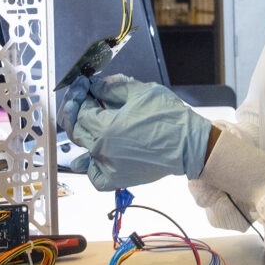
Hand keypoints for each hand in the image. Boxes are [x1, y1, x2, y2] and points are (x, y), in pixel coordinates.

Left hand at [56, 74, 211, 190]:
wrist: (188, 144)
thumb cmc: (169, 117)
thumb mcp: (140, 91)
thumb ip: (112, 87)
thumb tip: (95, 86)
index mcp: (104, 128)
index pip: (80, 110)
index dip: (81, 94)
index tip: (86, 86)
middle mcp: (101, 150)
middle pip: (76, 130)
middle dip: (77, 111)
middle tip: (85, 100)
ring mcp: (108, 167)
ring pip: (81, 152)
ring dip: (82, 137)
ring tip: (89, 125)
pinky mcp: (118, 178)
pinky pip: (94, 176)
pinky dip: (91, 166)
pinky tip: (95, 155)